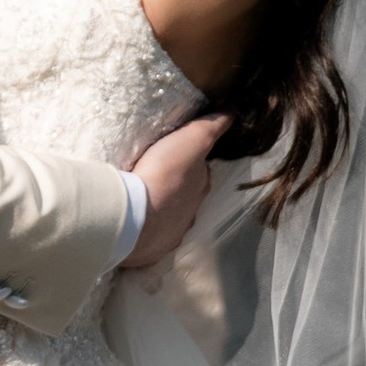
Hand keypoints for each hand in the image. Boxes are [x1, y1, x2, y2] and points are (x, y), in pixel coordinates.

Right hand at [120, 112, 224, 271]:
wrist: (134, 216)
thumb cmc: (164, 174)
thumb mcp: (192, 140)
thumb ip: (211, 127)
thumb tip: (232, 114)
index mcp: (200, 188)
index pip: (200, 173)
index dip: (190, 163)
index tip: (175, 156)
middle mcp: (190, 214)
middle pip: (185, 198)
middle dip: (174, 190)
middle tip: (155, 177)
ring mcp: (170, 235)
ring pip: (168, 220)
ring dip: (159, 212)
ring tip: (140, 201)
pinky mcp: (150, 251)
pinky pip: (149, 239)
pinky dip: (145, 231)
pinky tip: (133, 224)